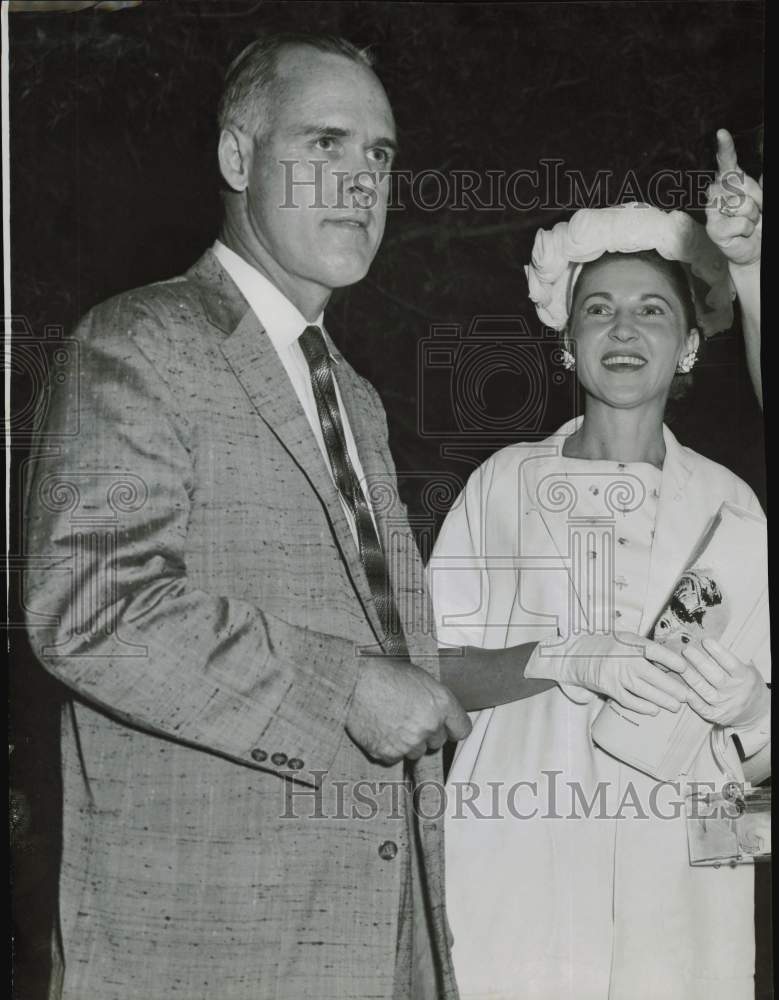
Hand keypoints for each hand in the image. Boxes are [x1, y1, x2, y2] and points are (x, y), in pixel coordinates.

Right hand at [345, 656, 470, 763]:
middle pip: (438, 742)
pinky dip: (388, 748)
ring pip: (416, 752)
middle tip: (408, 717)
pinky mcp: (390, 753)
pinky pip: (395, 758)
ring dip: (407, 742)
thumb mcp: (419, 678)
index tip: (445, 727)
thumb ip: (435, 700)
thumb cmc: (384, 674)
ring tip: (391, 721)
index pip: (462, 729)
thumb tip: (442, 714)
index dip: (452, 728)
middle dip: (426, 733)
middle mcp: (429, 724)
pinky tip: (380, 729)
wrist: (353, 683)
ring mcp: (410, 741)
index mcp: (441, 703)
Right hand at [528, 631, 689, 714]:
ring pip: (644, 691)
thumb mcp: (626, 640)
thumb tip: (672, 663)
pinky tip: (654, 710)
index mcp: (630, 642)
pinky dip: (643, 707)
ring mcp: (615, 674)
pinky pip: (629, 700)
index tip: (685, 668)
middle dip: (673, 688)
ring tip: (675, 706)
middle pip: (654, 675)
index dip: (672, 660)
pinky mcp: (608, 687)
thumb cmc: (607, 646)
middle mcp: (623, 658)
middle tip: (686, 695)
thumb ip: (645, 649)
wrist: (577, 654)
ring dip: (662, 700)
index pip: (655, 651)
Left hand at [680, 637, 769, 731]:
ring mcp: (726, 705)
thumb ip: (733, 659)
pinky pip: (703, 709)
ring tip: (679, 666)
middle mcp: (735, 692)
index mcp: (745, 678)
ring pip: (705, 691)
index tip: (705, 641)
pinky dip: (693, 701)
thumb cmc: (747, 684)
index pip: (731, 663)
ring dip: (691, 678)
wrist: (757, 712)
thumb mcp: (748, 670)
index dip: (718, 652)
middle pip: (715, 677)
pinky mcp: (718, 716)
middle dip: (699, 662)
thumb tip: (712, 644)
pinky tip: (684, 690)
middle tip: (686, 650)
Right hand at [705, 128, 761, 266]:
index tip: (722, 133)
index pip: (726, 161)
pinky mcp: (713, 228)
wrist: (753, 247)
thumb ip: (761, 181)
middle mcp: (716, 192)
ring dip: (751, 215)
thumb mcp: (762, 196)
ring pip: (741, 204)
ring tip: (747, 222)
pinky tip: (740, 233)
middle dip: (755, 197)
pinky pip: (738, 222)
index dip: (725, 148)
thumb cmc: (757, 220)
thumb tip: (764, 154)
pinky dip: (746, 229)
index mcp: (729, 181)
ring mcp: (712, 210)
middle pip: (739, 185)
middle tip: (754, 210)